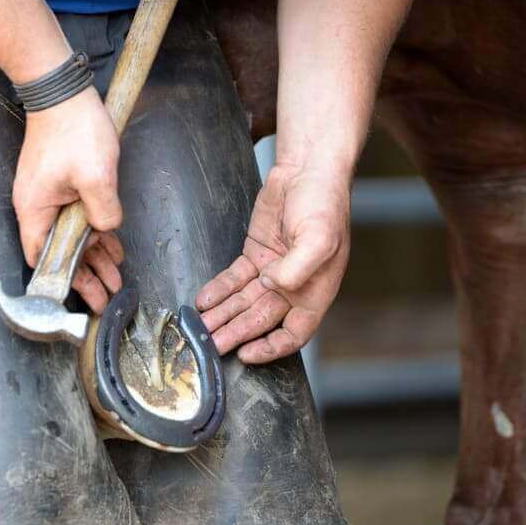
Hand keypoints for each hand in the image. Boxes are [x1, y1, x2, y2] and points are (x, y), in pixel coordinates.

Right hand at [13, 86, 124, 312]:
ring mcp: (49, 196)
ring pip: (72, 238)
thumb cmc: (74, 129)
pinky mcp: (61, 184)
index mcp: (36, 210)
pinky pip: (77, 218)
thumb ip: (103, 212)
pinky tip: (113, 247)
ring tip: (116, 280)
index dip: (62, 283)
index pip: (42, 260)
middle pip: (60, 254)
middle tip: (107, 299)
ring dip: (94, 257)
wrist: (62, 90)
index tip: (83, 300)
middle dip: (85, 277)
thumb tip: (106, 230)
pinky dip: (94, 234)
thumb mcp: (96, 176)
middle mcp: (37, 207)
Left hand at [196, 163, 349, 363]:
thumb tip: (274, 285)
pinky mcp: (255, 255)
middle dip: (236, 333)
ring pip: (243, 302)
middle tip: (211, 345)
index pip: (294, 333)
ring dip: (222, 316)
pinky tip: (204, 301)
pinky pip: (234, 279)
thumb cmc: (323, 203)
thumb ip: (297, 267)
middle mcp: (293, 287)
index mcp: (315, 291)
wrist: (308, 171)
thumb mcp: (319, 237)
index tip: (247, 353)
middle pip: (260, 320)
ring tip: (201, 329)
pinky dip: (218, 290)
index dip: (271, 347)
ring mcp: (272, 272)